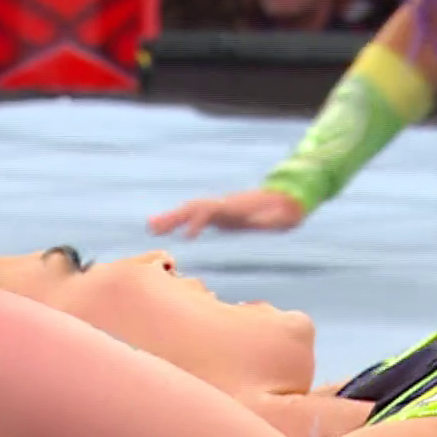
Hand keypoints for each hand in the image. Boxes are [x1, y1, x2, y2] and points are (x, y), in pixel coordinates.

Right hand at [147, 188, 306, 239]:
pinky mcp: (218, 215)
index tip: (187, 236)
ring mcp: (220, 209)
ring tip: (150, 227)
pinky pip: (193, 218)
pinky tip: (161, 230)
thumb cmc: (285, 212)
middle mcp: (224, 205)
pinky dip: (177, 222)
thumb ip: (275, 219)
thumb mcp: (283, 217)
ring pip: (190, 211)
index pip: (211, 211)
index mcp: (236, 207)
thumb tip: (274, 219)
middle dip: (175, 218)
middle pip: (194, 209)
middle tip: (154, 228)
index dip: (199, 222)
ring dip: (171, 219)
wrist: (286, 199)